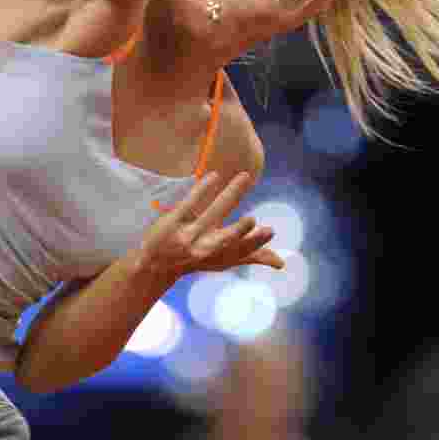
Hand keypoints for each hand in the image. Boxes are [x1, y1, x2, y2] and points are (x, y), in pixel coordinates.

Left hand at [136, 172, 283, 278]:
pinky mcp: (173, 222)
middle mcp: (205, 249)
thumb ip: (254, 256)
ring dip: (229, 196)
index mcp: (221, 256)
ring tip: (245, 177)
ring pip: (211, 214)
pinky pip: (190, 203)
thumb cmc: (198, 258)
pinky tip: (215, 175)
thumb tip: (283, 263)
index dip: (255, 243)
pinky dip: (202, 189)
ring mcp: (188, 236)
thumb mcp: (225, 260)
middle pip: (225, 240)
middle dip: (239, 232)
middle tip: (253, 220)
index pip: (242, 251)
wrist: (156, 264)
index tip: (269, 231)